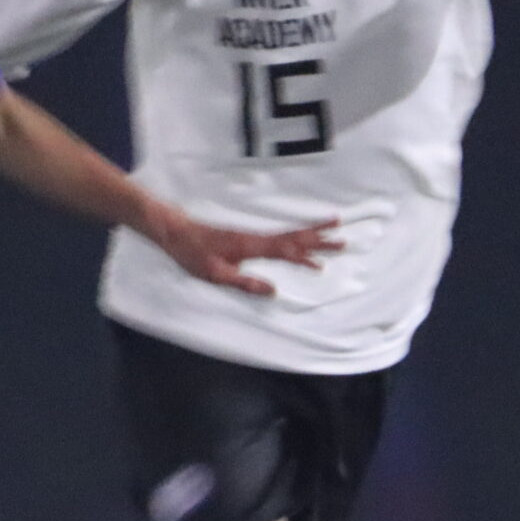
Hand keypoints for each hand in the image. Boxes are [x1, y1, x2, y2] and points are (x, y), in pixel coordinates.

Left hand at [145, 207, 340, 297]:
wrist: (175, 231)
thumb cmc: (192, 254)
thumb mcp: (216, 275)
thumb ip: (245, 283)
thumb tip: (273, 291)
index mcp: (251, 246)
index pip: (285, 251)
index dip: (305, 257)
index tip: (324, 262)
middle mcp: (255, 237)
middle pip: (293, 238)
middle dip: (319, 239)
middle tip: (343, 239)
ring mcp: (252, 235)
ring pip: (289, 234)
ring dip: (311, 233)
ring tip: (332, 229)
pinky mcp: (246, 236)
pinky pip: (278, 235)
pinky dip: (295, 235)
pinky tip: (300, 237)